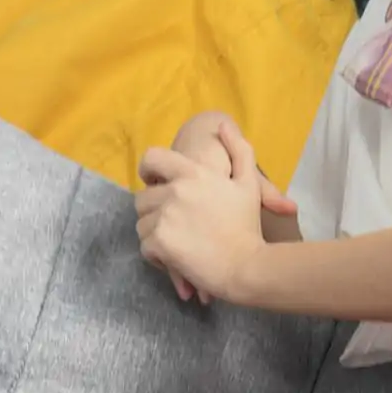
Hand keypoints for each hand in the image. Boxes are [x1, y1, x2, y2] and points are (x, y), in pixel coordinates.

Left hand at [136, 122, 275, 305]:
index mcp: (193, 173)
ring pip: (142, 224)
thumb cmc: (248, 227)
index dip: (148, 171)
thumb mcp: (248, 184)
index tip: (154, 183)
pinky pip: (145, 247)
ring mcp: (165, 216)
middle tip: (174, 227)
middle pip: (143, 198)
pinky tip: (175, 260)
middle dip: (154, 212)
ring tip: (177, 245)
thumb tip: (223, 126)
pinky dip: (157, 256)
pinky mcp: (160, 242)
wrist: (248, 266)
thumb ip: (238, 151)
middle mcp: (175, 191)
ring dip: (155, 235)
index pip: (152, 159)